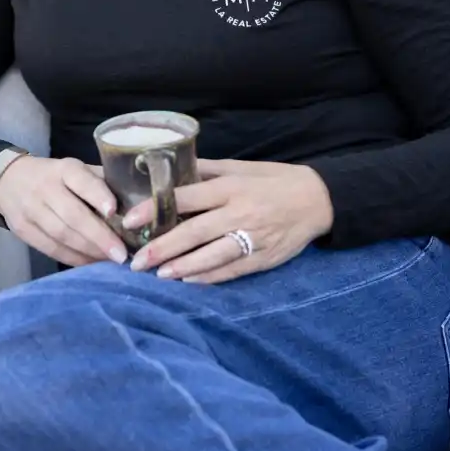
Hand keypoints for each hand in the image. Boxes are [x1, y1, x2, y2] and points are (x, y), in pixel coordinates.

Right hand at [0, 156, 126, 266]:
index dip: (98, 196)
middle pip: (72, 216)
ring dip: (88, 251)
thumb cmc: (58, 177)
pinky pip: (50, 248)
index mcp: (65, 169)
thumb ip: (103, 184)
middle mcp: (45, 188)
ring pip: (61, 235)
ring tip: (110, 260)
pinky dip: (72, 258)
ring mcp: (30, 210)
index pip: (82, 181)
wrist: (10, 181)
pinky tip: (90, 263)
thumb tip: (138, 206)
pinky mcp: (22, 230)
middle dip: (99, 236)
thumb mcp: (78, 170)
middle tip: (121, 253)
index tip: (114, 211)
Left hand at [125, 159, 334, 283]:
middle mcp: (240, 213)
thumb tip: (173, 170)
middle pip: (193, 233)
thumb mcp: (244, 168)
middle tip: (136, 261)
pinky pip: (231, 270)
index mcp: (232, 188)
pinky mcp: (263, 257)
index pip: (186, 198)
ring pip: (211, 256)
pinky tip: (188, 281)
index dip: (155, 209)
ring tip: (158, 275)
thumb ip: (209, 171)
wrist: (320, 200)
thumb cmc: (277, 180)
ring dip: (181, 267)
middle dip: (161, 248)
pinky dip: (208, 277)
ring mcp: (253, 237)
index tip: (129, 219)